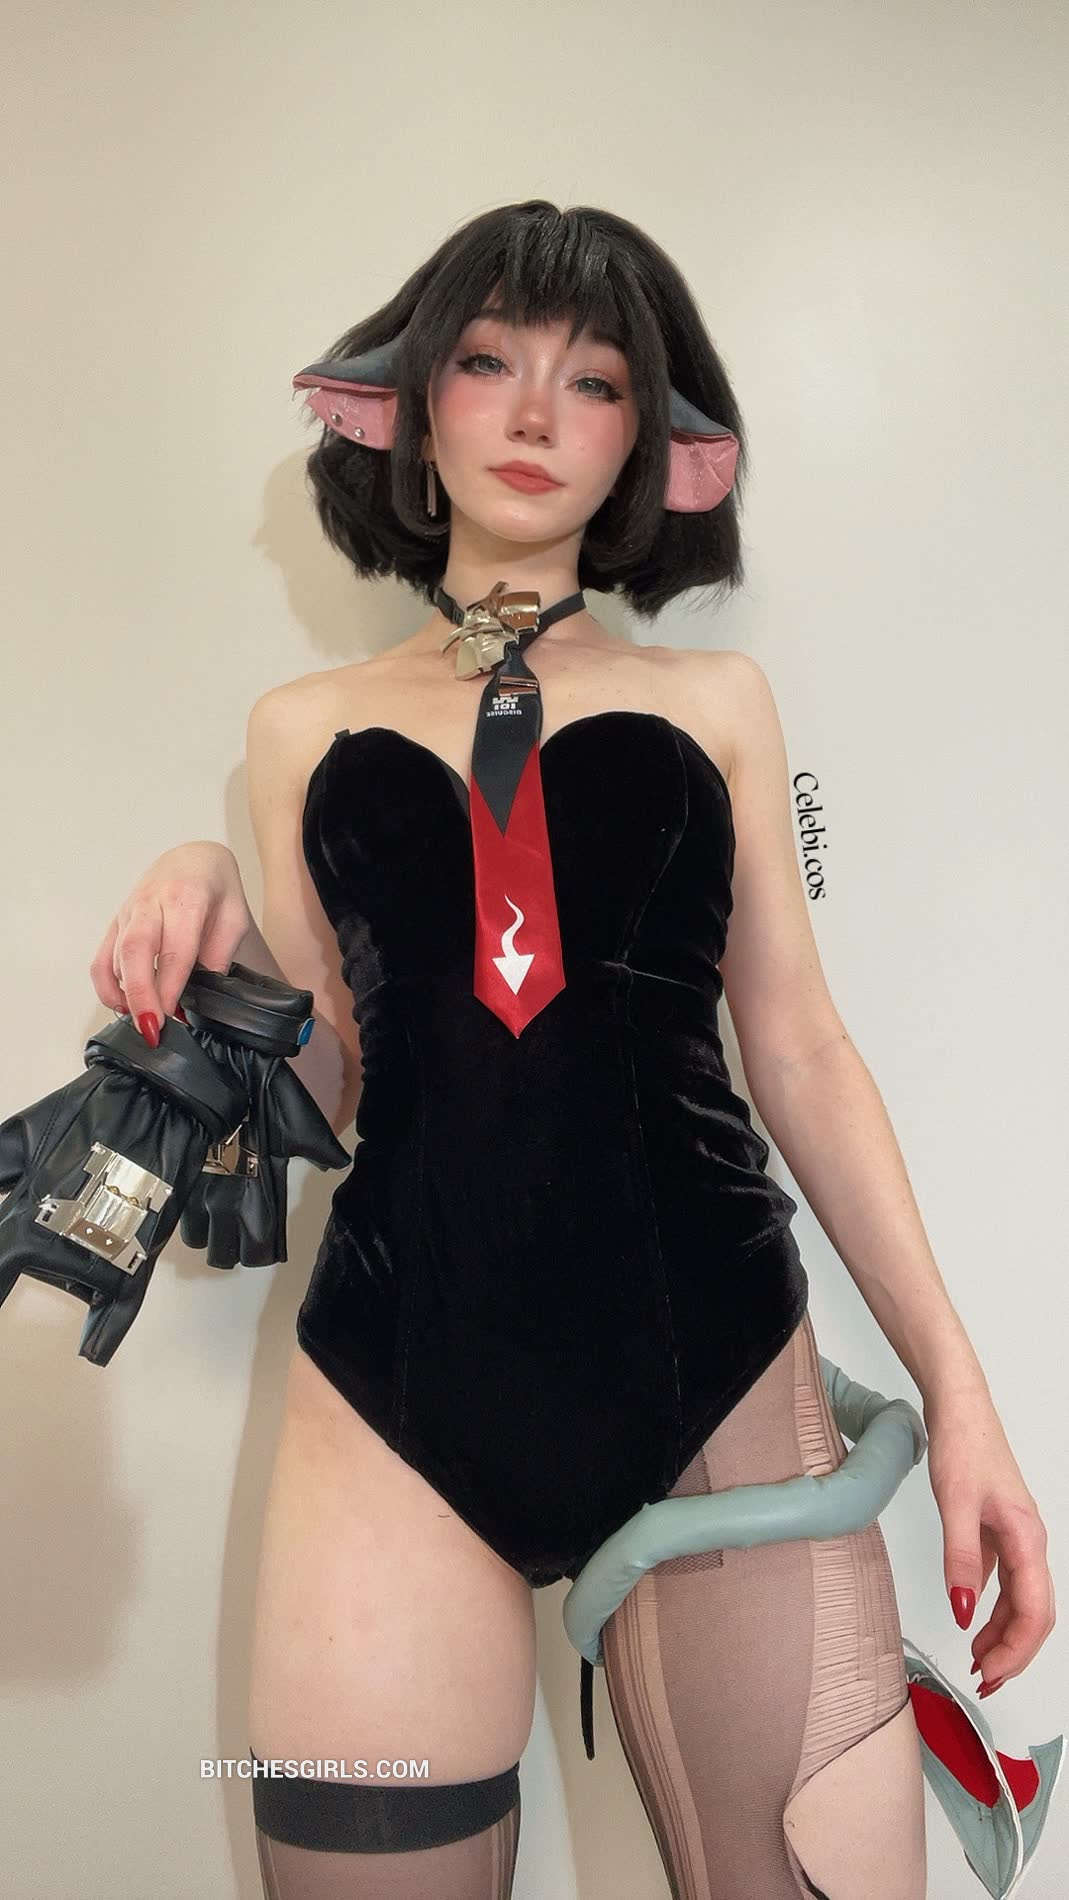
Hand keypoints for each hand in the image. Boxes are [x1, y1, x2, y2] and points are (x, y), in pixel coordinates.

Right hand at [89, 842, 252, 1042]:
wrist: (193, 860)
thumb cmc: (216, 890)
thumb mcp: (234, 919)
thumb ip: (219, 955)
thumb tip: (200, 997)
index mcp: (185, 898)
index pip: (174, 948)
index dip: (170, 987)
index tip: (172, 1018)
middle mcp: (150, 903)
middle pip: (135, 952)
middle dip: (140, 995)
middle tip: (151, 1030)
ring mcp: (128, 912)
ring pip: (114, 957)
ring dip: (124, 995)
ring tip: (142, 1023)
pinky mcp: (116, 924)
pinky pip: (100, 958)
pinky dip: (106, 987)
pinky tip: (122, 1006)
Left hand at [924, 1389, 1055, 1695]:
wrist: (960, 1406)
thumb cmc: (964, 1444)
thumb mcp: (954, 1504)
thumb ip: (960, 1559)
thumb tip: (962, 1612)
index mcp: (1027, 1539)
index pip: (1035, 1613)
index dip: (1016, 1651)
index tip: (991, 1674)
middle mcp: (1029, 1542)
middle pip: (1035, 1614)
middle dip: (1014, 1652)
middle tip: (986, 1680)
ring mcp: (1016, 1537)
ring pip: (1022, 1600)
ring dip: (1004, 1633)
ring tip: (979, 1659)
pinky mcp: (1000, 1531)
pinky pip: (1006, 1581)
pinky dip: (993, 1607)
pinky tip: (972, 1616)